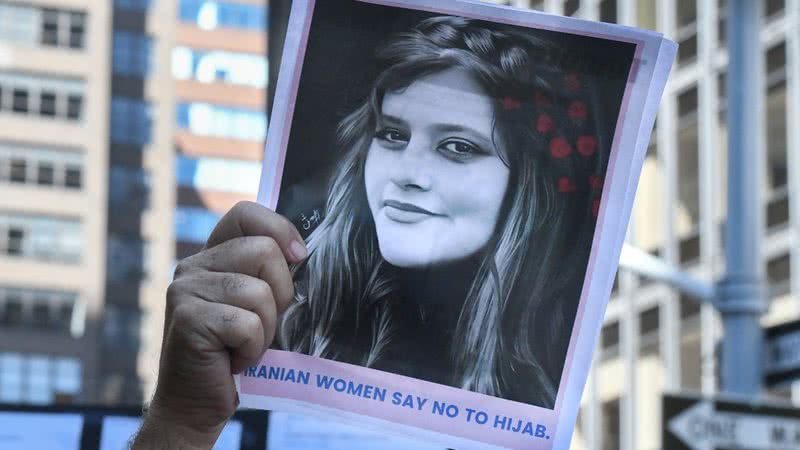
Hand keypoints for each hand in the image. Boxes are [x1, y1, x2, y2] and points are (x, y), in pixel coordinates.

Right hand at [132, 202, 305, 448]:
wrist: (197, 403)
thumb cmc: (236, 352)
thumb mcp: (257, 304)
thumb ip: (269, 274)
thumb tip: (303, 253)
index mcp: (212, 256)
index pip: (246, 213)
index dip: (280, 229)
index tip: (298, 258)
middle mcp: (193, 266)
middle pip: (264, 252)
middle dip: (280, 294)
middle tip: (261, 323)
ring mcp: (186, 291)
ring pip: (259, 292)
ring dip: (265, 328)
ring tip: (244, 344)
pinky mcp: (187, 319)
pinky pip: (247, 324)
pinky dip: (252, 348)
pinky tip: (234, 359)